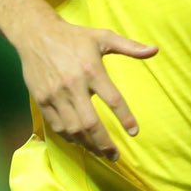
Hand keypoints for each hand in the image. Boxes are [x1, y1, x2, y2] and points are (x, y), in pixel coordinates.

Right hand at [15, 15, 156, 161]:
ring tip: (100, 153)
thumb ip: (130, 47)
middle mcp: (73, 85)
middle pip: (91, 123)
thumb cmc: (74, 36)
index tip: (134, 132)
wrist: (36, 34)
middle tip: (115, 156)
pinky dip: (70, 138)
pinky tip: (81, 142)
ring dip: (88, 145)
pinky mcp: (42, 100)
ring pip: (73, 129)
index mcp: (92, 70)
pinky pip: (57, 126)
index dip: (126, 118)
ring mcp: (55, 95)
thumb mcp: (103, 37)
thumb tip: (155, 50)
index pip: (113, 100)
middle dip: (105, 143)